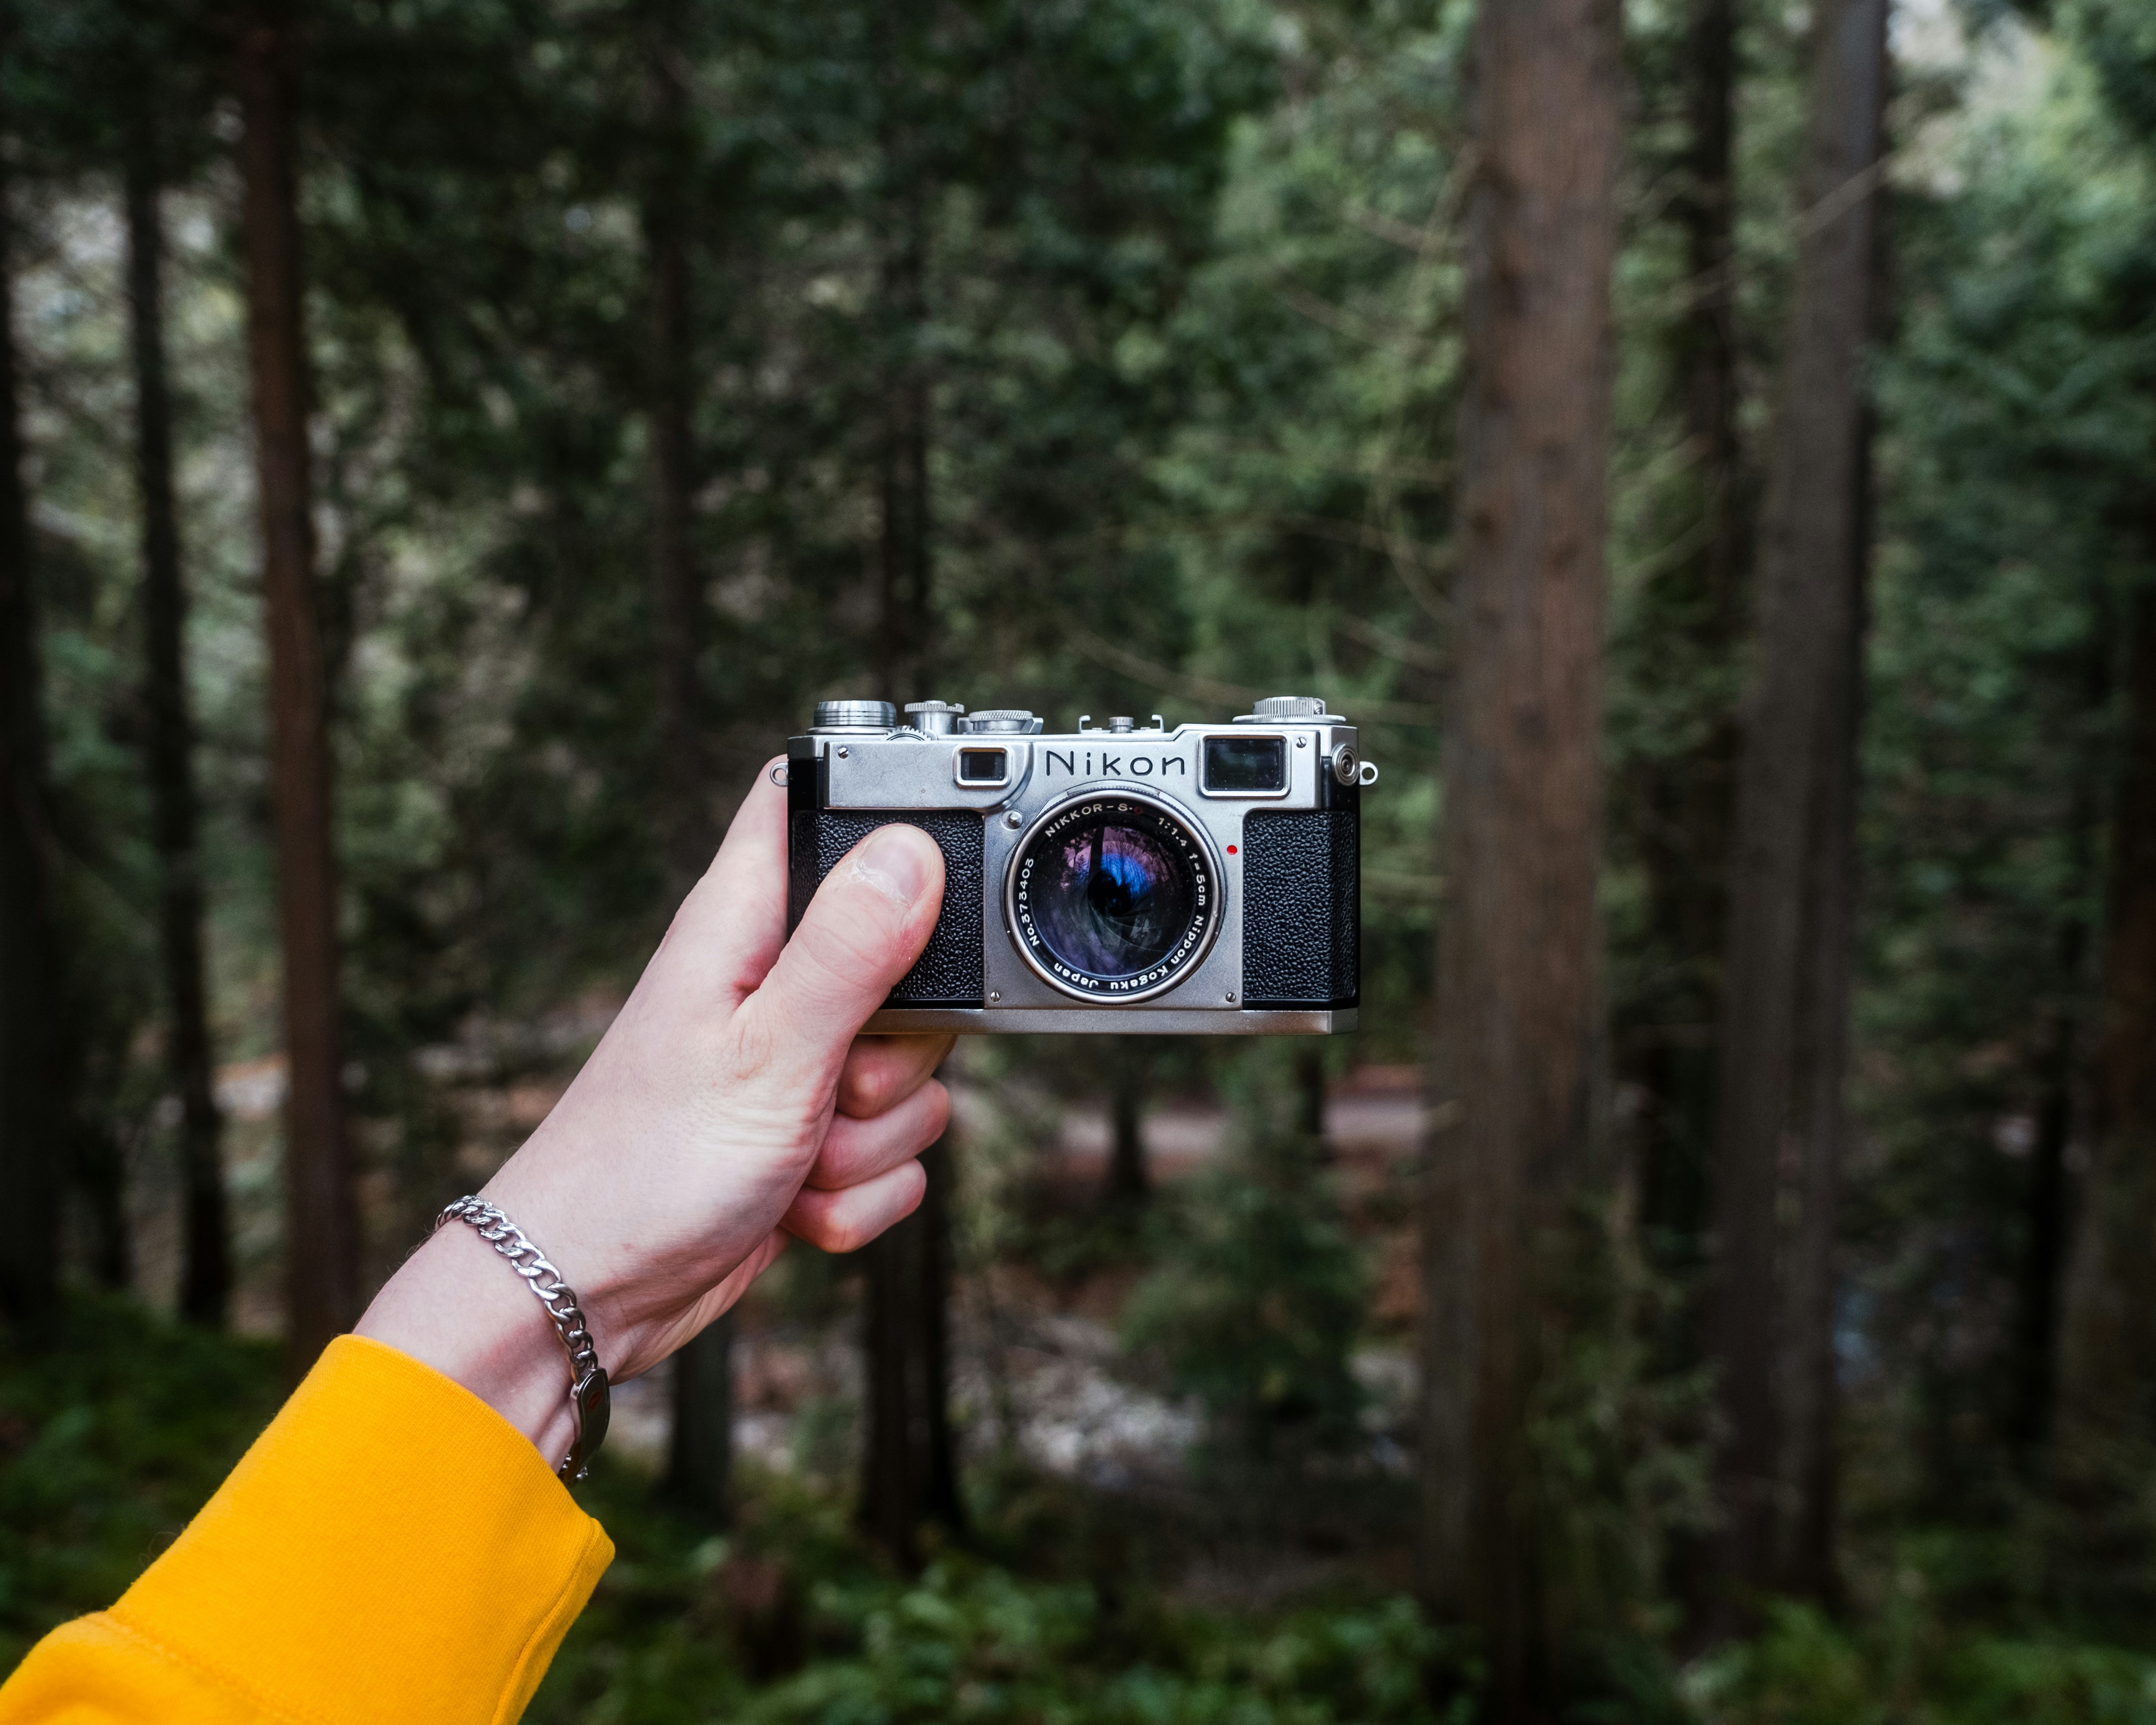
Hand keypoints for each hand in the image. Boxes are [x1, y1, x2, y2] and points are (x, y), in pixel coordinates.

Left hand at [357, 760, 954, 1467]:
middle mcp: (773, 984)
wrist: (586, 1294)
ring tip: (792, 1154)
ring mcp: (794, 1064)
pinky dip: (853, 1195)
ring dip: (869, 1140)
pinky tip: (790, 1202)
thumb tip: (910, 849)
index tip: (927, 875)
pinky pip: (892, 1156)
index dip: (882, 814)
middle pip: (912, 964)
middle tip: (836, 1079)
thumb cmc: (642, 1169)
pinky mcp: (808, 1138)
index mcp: (746, 926)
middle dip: (901, 1050)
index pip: (815, 805)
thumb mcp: (767, 1051)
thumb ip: (847, 951)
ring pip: (912, 1078)